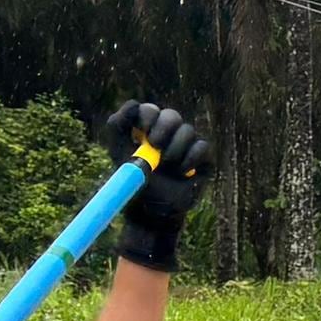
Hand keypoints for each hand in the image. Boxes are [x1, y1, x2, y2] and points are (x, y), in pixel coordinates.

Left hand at [103, 101, 216, 270]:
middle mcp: (168, 134)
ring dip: (175, 147)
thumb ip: (118, 127)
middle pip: (171, 115)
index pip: (149, 110)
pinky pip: (202, 147)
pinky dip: (190, 158)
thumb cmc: (135, 185)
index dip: (147, 115)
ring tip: (167, 166)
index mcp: (147, 130)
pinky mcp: (203, 159)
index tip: (142, 129)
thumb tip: (132, 105)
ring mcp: (187, 145)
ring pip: (187, 130)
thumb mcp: (120, 155)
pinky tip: (181, 172)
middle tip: (155, 144)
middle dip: (163, 127)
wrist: (152, 214)